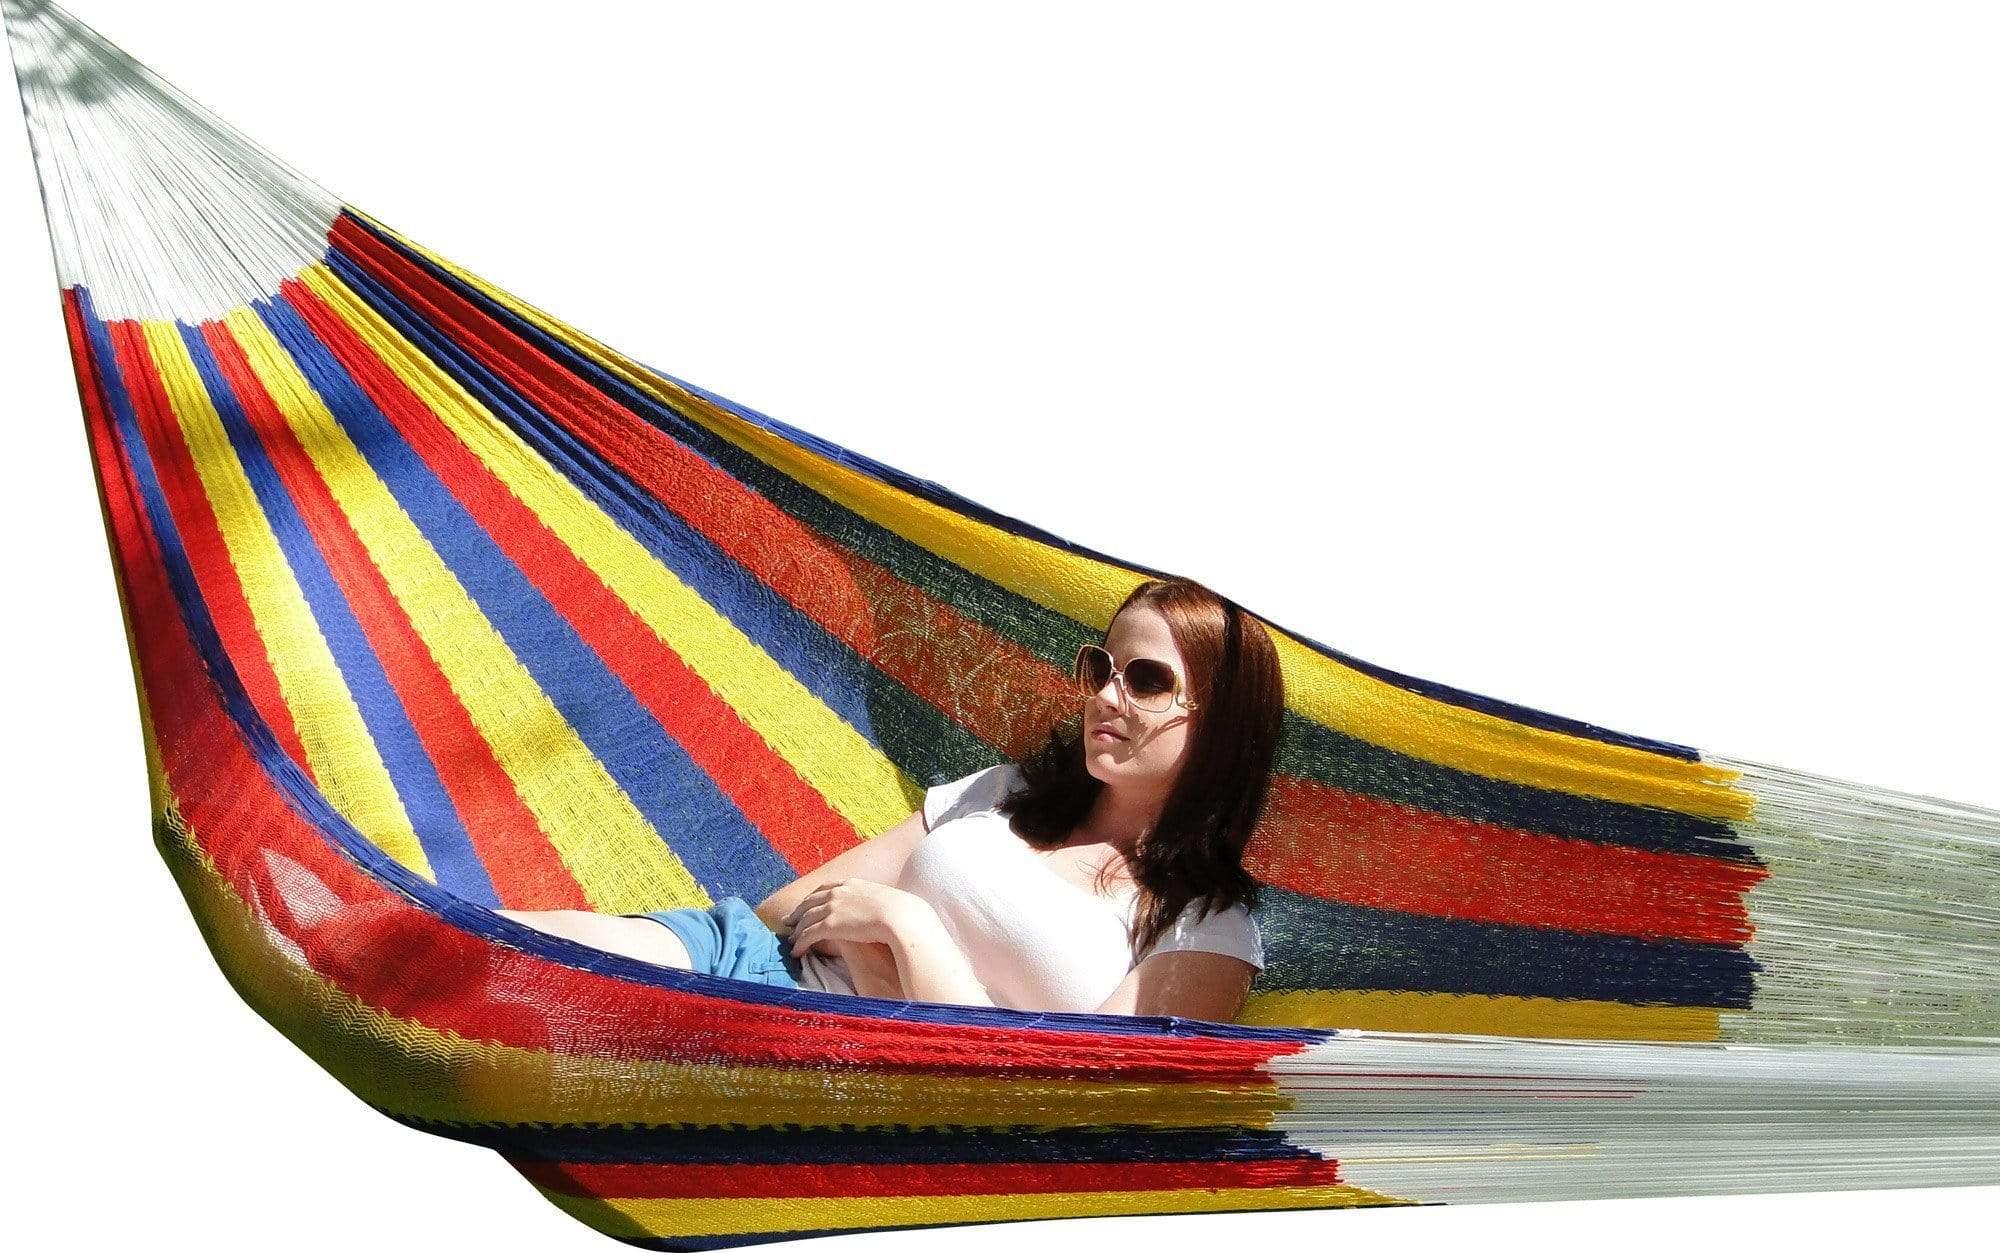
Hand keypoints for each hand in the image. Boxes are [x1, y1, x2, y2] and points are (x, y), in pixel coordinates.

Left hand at [782, 879, 922, 957]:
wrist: (900, 916)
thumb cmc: (901, 911)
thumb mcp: (886, 899)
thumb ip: (877, 902)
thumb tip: (884, 909)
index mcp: (851, 884)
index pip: (824, 888)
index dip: (812, 898)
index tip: (806, 905)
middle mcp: (838, 892)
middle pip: (809, 902)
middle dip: (797, 912)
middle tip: (787, 921)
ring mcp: (833, 907)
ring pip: (806, 919)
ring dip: (796, 930)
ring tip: (791, 940)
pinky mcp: (830, 925)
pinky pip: (808, 935)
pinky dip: (800, 943)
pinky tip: (796, 952)